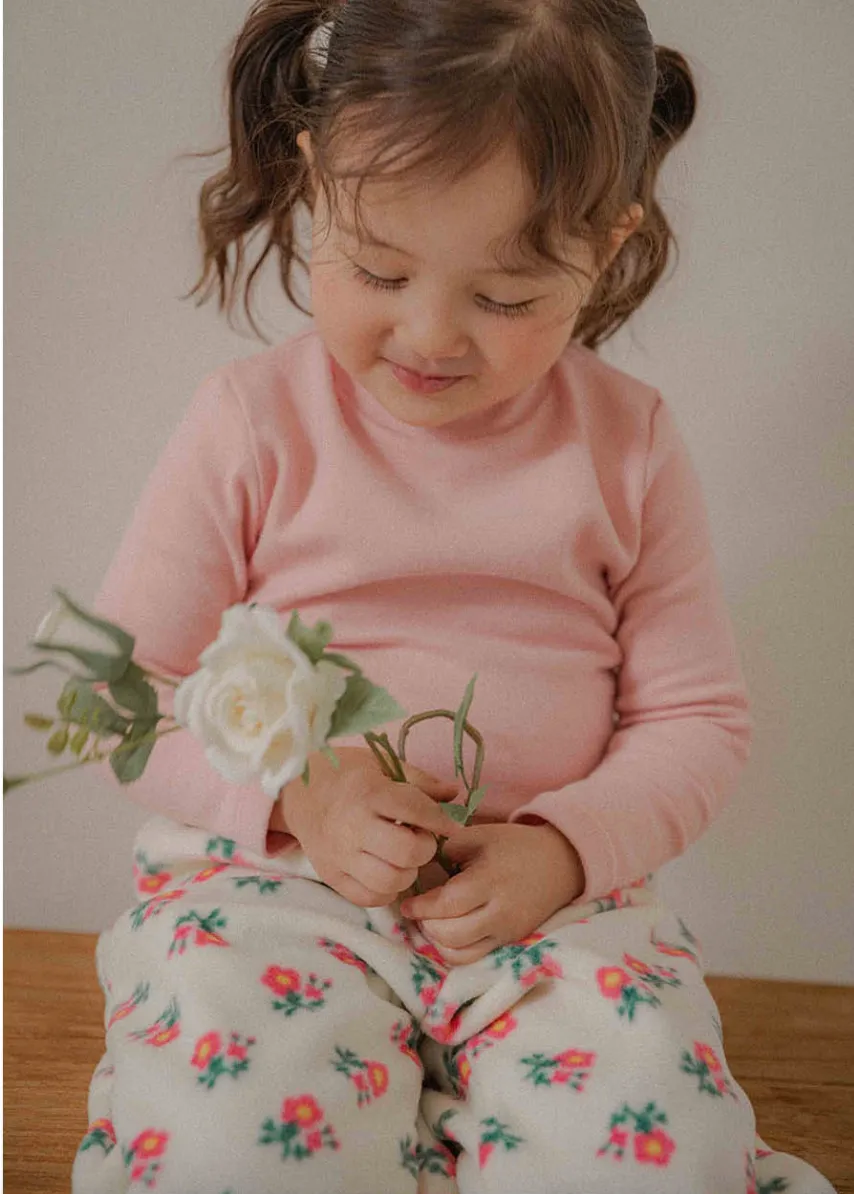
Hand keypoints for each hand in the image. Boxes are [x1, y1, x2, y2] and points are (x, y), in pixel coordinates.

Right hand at [274, 747, 459, 907]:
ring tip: (405, 857)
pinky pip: (369, 898)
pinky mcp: (331, 876)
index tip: (453, 825)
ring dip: (408, 872)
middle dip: (425, 848)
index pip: (415, 810)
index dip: (441, 821)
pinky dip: (387, 890)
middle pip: (406, 852)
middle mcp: (352, 827)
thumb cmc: (345, 773)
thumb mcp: (380, 763)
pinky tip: (388, 871)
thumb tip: (454, 794)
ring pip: (390, 881)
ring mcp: (339, 855)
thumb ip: (419, 780)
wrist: (296, 790)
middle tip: (422, 839)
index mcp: (367, 793)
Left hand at [399, 821, 584, 965]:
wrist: (561, 864)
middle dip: (426, 924)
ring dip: (437, 941)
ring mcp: (506, 932)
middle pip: (450, 933)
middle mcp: (499, 912)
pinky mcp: (510, 942)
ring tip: (432, 923)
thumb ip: (448, 849)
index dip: (421, 907)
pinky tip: (448, 934)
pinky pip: (473, 957)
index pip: (447, 904)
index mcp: (490, 880)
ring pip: (459, 953)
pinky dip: (454, 950)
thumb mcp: (481, 835)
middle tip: (418, 911)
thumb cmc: (516, 846)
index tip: (407, 903)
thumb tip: (424, 868)